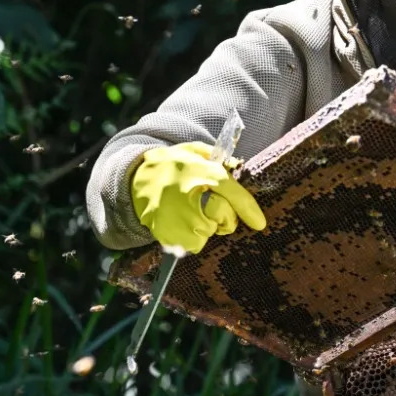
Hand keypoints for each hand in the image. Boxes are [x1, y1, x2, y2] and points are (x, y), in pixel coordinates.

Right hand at [131, 141, 265, 253]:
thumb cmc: (171, 166)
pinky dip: (193, 236)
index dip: (248, 208)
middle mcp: (187, 196)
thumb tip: (239, 167)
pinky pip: (194, 243)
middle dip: (224, 213)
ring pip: (209, 232)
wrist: (135, 181)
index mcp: (196, 171)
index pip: (229, 190)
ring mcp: (176, 219)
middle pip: (223, 216)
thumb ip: (218, 158)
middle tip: (210, 203)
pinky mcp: (168, 236)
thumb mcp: (193, 152)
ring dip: (207, 224)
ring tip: (191, 211)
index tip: (260, 223)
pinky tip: (182, 221)